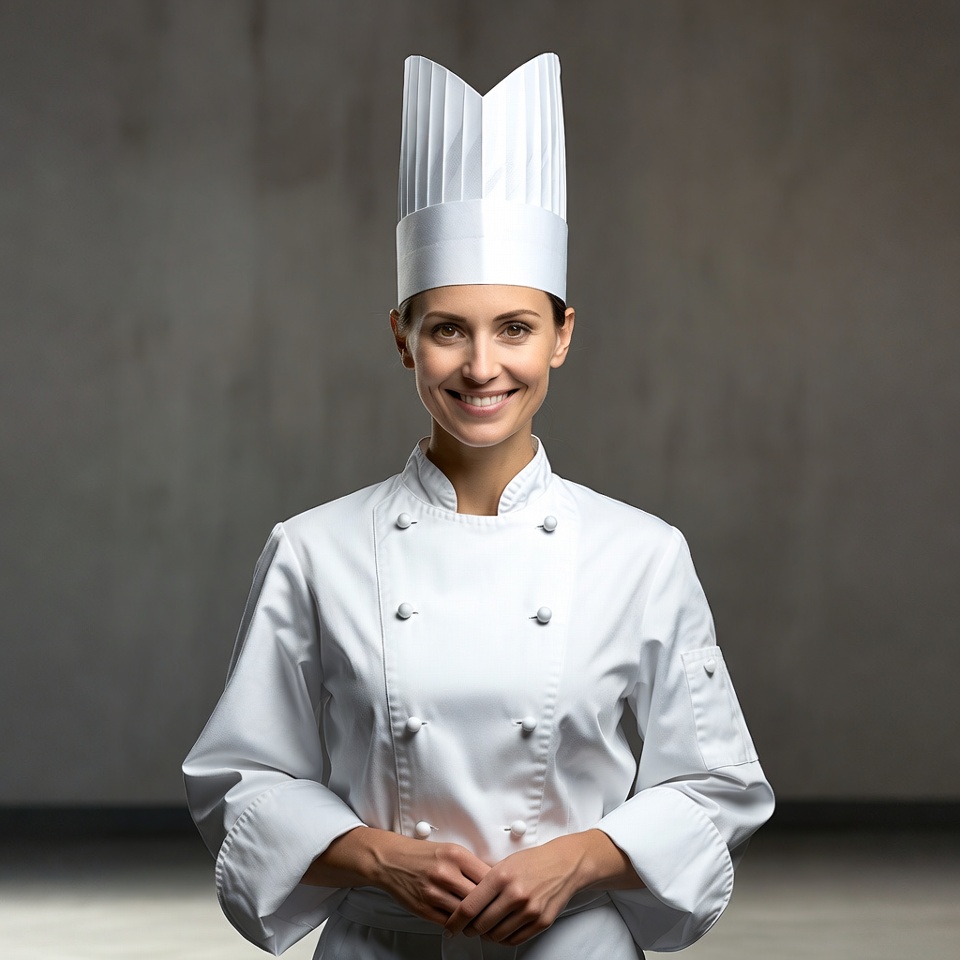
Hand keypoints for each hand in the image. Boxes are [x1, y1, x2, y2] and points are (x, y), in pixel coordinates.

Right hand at [303, 827, 490, 926]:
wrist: (391, 860)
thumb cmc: (423, 855)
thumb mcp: (450, 850)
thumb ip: (471, 865)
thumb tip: (495, 881)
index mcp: (456, 855)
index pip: (488, 877)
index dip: (499, 889)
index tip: (504, 895)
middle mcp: (446, 873)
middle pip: (479, 898)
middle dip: (490, 908)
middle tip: (498, 913)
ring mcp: (434, 892)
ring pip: (465, 913)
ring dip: (475, 920)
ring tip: (483, 921)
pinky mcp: (424, 908)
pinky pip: (449, 922)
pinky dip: (459, 925)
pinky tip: (464, 924)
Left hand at [442, 836, 583, 944]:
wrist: (564, 864)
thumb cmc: (532, 861)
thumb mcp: (504, 863)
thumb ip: (485, 883)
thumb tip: (464, 902)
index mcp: (501, 876)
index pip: (470, 906)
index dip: (455, 921)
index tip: (450, 926)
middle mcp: (515, 894)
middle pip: (481, 925)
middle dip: (470, 929)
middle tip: (466, 928)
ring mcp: (529, 910)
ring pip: (497, 935)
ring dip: (487, 935)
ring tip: (484, 928)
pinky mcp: (541, 921)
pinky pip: (514, 939)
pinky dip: (504, 938)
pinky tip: (501, 930)